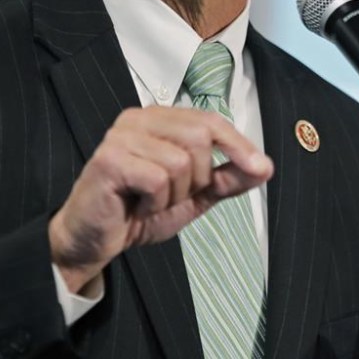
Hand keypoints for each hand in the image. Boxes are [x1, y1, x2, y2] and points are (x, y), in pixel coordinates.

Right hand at [47, 105, 272, 293]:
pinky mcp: (110, 159)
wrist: (93, 241)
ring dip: (174, 194)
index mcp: (157, 118)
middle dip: (198, 177)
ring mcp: (121, 136)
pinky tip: (137, 206)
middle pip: (200, 136)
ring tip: (151, 202)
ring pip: (181, 160)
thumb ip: (225, 179)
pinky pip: (158, 178)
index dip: (238, 144)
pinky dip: (155, 202)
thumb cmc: (137, 212)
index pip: (210, 120)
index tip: (261, 168)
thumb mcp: (192, 197)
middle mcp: (138, 118)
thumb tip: (265, 167)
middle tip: (173, 196)